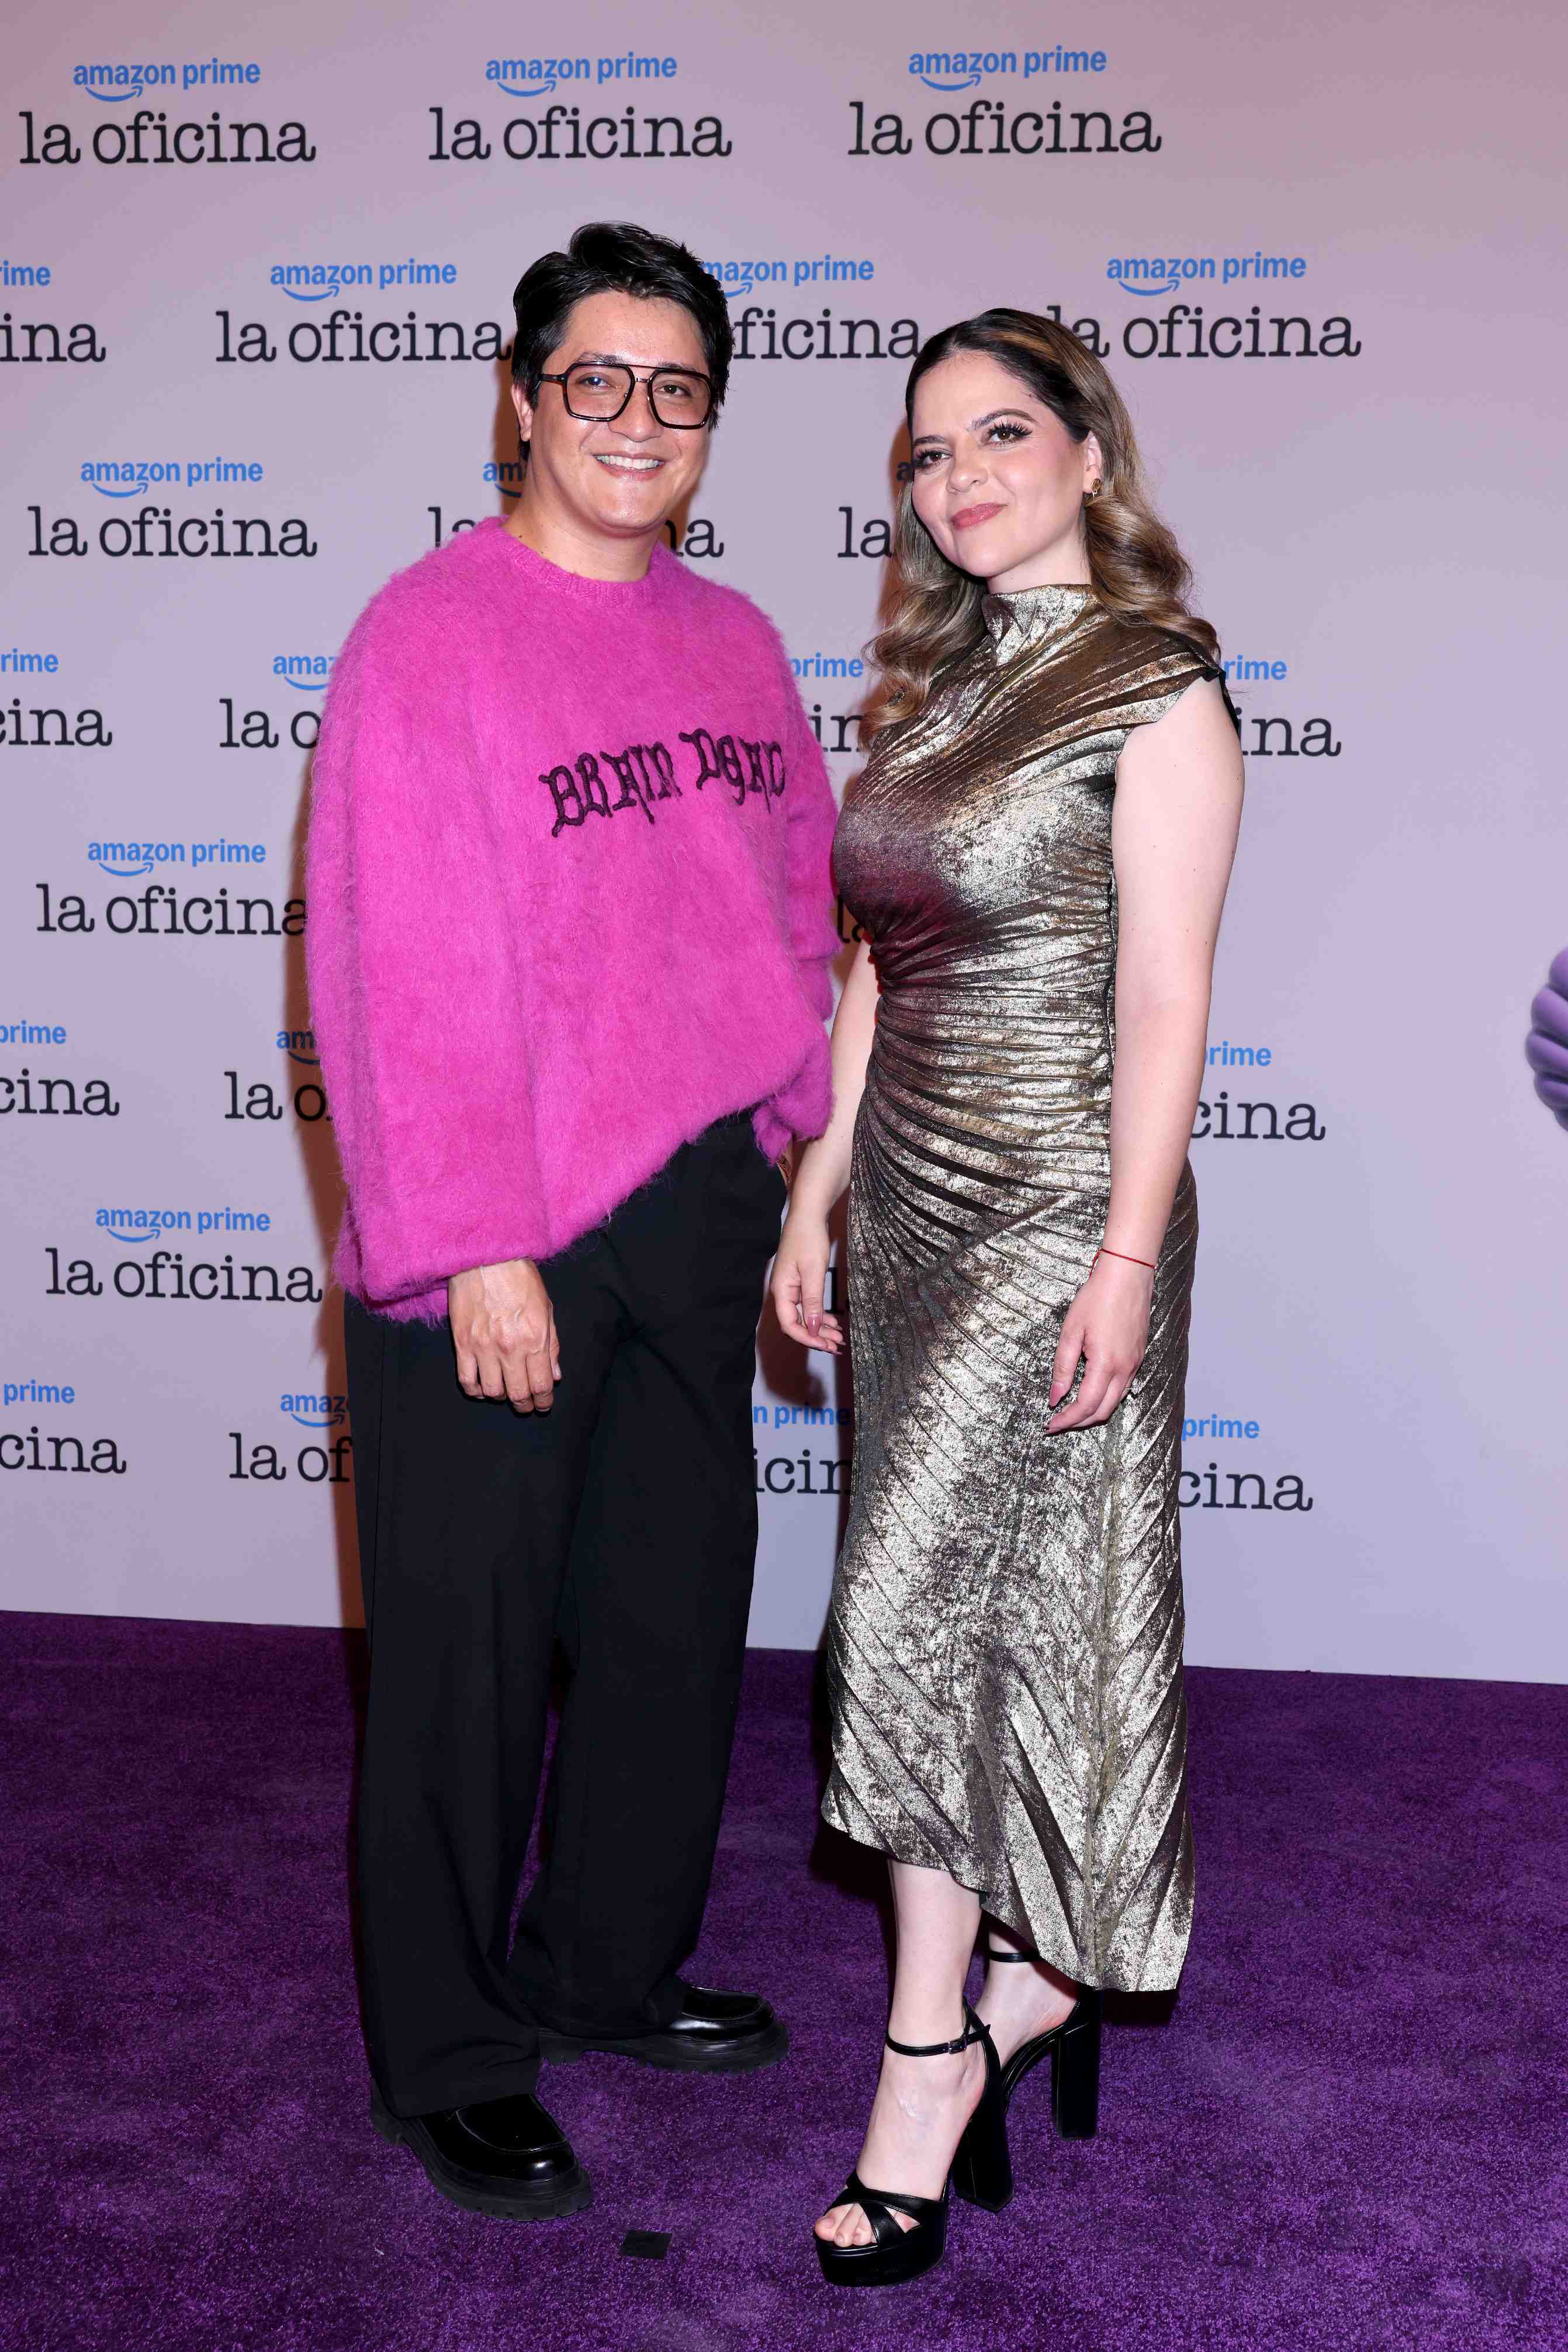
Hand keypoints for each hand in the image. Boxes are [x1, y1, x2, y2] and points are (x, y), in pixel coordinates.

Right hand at [448, 1259, 560, 1411]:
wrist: (486, 1257)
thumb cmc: (520, 1278)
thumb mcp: (546, 1308)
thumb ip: (552, 1344)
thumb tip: (555, 1374)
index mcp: (535, 1340)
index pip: (541, 1385)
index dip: (544, 1401)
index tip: (543, 1404)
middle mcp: (510, 1348)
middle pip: (518, 1394)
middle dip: (525, 1405)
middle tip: (526, 1406)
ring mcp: (484, 1347)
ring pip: (492, 1391)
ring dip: (501, 1397)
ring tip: (505, 1392)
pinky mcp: (462, 1343)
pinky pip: (467, 1380)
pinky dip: (475, 1390)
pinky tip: (482, 1388)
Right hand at [769, 1210, 843, 1353]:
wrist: (809, 1214)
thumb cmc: (808, 1238)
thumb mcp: (813, 1272)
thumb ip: (812, 1301)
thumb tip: (813, 1328)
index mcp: (781, 1290)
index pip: (789, 1324)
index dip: (806, 1338)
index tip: (825, 1345)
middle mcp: (783, 1291)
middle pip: (797, 1323)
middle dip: (816, 1336)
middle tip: (836, 1345)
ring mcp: (791, 1286)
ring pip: (804, 1315)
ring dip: (820, 1328)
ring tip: (838, 1336)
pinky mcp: (800, 1281)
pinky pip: (808, 1305)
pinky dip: (820, 1315)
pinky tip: (832, 1321)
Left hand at [1046, 1254, 1153, 1431]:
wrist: (1128, 1275)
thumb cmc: (1097, 1298)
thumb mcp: (1071, 1331)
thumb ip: (1062, 1367)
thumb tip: (1055, 1396)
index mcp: (1106, 1364)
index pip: (1085, 1405)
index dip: (1067, 1420)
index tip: (1051, 1425)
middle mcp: (1125, 1369)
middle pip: (1103, 1411)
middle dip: (1079, 1422)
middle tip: (1059, 1423)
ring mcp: (1135, 1364)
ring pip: (1115, 1402)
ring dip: (1093, 1412)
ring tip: (1072, 1411)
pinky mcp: (1138, 1357)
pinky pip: (1124, 1388)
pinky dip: (1106, 1398)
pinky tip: (1092, 1392)